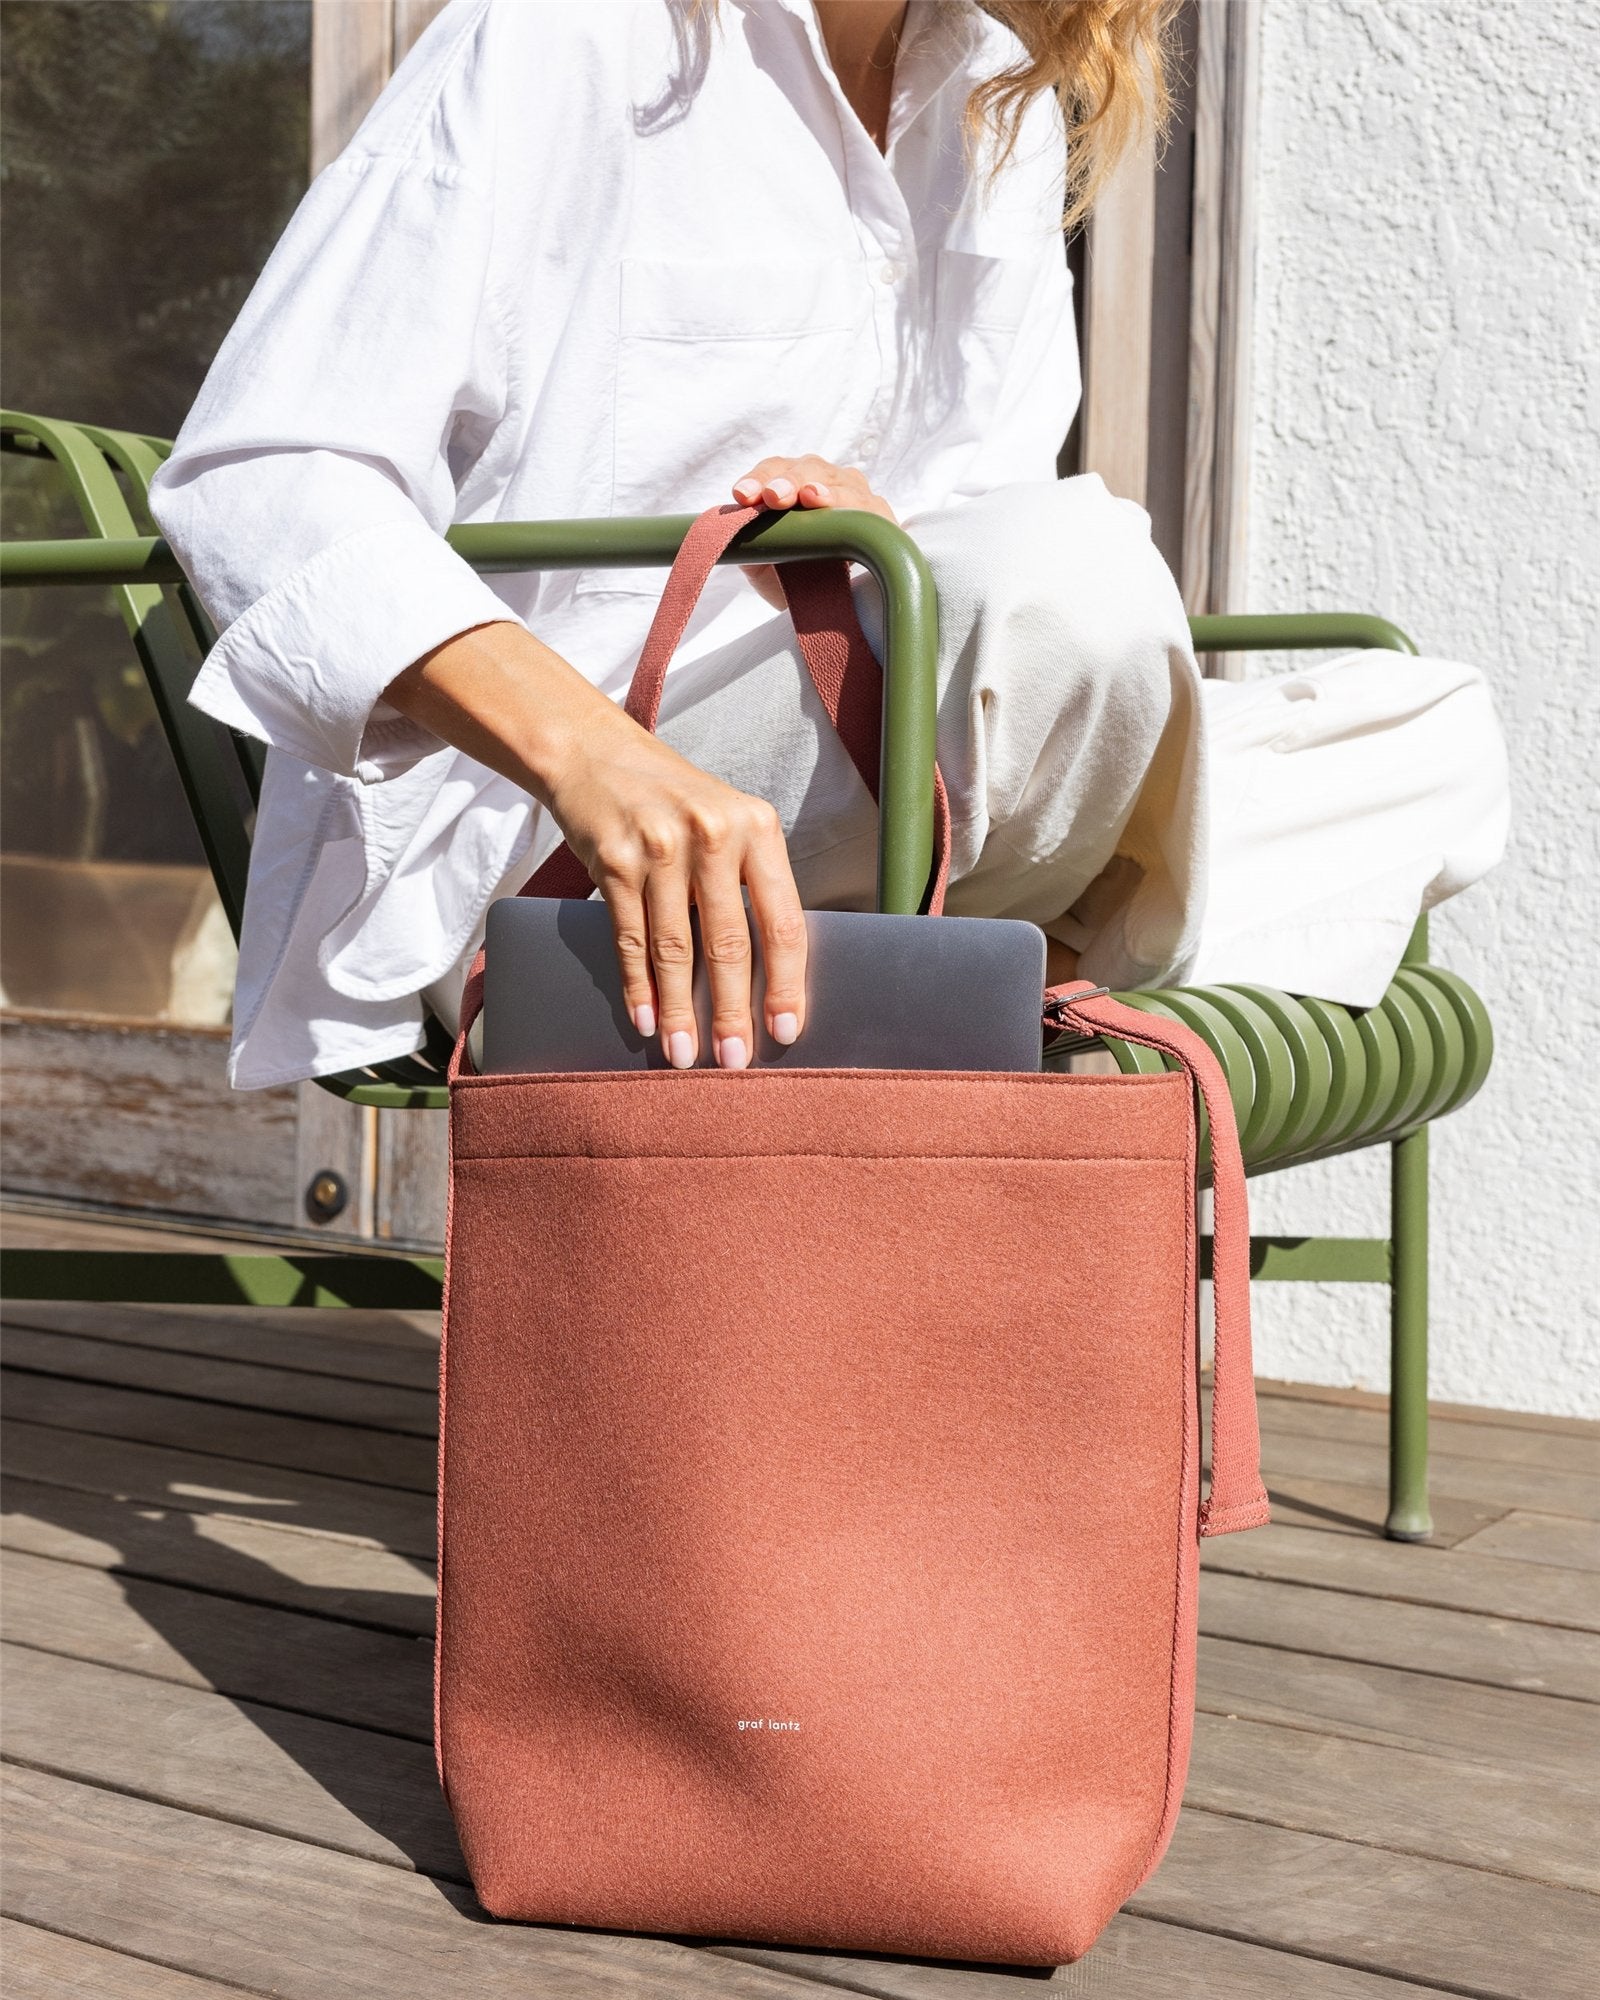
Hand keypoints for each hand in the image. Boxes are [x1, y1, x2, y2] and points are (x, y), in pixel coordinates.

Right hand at [383, 620, 806, 1069]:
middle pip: (729, 944)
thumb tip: (771, 979)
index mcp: (757, 829)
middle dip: (732, 1012)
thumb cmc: (675, 803)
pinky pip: (629, 937)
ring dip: (679, 1010)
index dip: (786, 983)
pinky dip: (637, 985)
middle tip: (734, 1062)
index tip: (786, 1032)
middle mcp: (712, 835)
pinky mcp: (613, 859)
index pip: (782, 921)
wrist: (597, 754)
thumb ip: (750, 885)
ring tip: (684, 1055)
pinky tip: (645, 1019)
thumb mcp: (727, 826)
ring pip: (675, 949)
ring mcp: (660, 846)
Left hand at [732, 455, 896, 607]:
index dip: (758, 478)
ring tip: (810, 497)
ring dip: (823, 490)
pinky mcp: (880, 517)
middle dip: (788, 482)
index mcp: (793, 484)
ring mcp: (855, 494)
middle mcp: (825, 481)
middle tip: (773, 497)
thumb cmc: (791, 579)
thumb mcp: (763, 564)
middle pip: (807, 469)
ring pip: (839, 483)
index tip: (742, 496)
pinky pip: (871, 508)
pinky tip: (849, 512)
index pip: (775, 470)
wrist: (826, 609)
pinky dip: (858, 509)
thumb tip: (731, 532)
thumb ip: (749, 544)